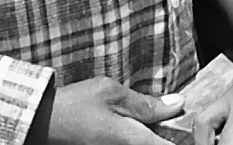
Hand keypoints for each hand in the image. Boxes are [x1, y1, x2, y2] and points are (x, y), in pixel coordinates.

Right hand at [45, 77, 183, 144]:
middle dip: (169, 136)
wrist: (40, 123)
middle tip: (172, 118)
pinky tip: (136, 126)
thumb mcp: (112, 93)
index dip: (186, 139)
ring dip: (153, 136)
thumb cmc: (74, 105)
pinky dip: (140, 136)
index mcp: (133, 141)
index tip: (192, 126)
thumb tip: (177, 104)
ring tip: (157, 121)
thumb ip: (146, 104)